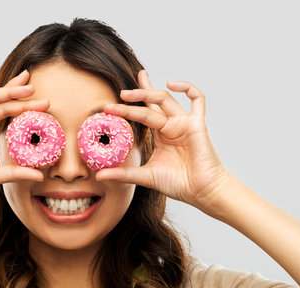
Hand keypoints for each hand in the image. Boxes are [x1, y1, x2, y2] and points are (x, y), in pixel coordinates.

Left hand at [99, 70, 228, 209]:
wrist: (201, 192)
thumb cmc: (178, 184)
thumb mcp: (145, 176)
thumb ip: (123, 174)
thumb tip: (98, 175)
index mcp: (161, 134)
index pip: (143, 113)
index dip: (128, 106)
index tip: (109, 106)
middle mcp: (172, 125)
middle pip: (153, 102)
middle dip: (136, 94)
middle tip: (119, 94)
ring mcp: (184, 123)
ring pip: (165, 100)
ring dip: (147, 93)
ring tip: (127, 94)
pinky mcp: (197, 124)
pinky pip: (197, 99)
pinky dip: (187, 88)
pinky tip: (171, 84)